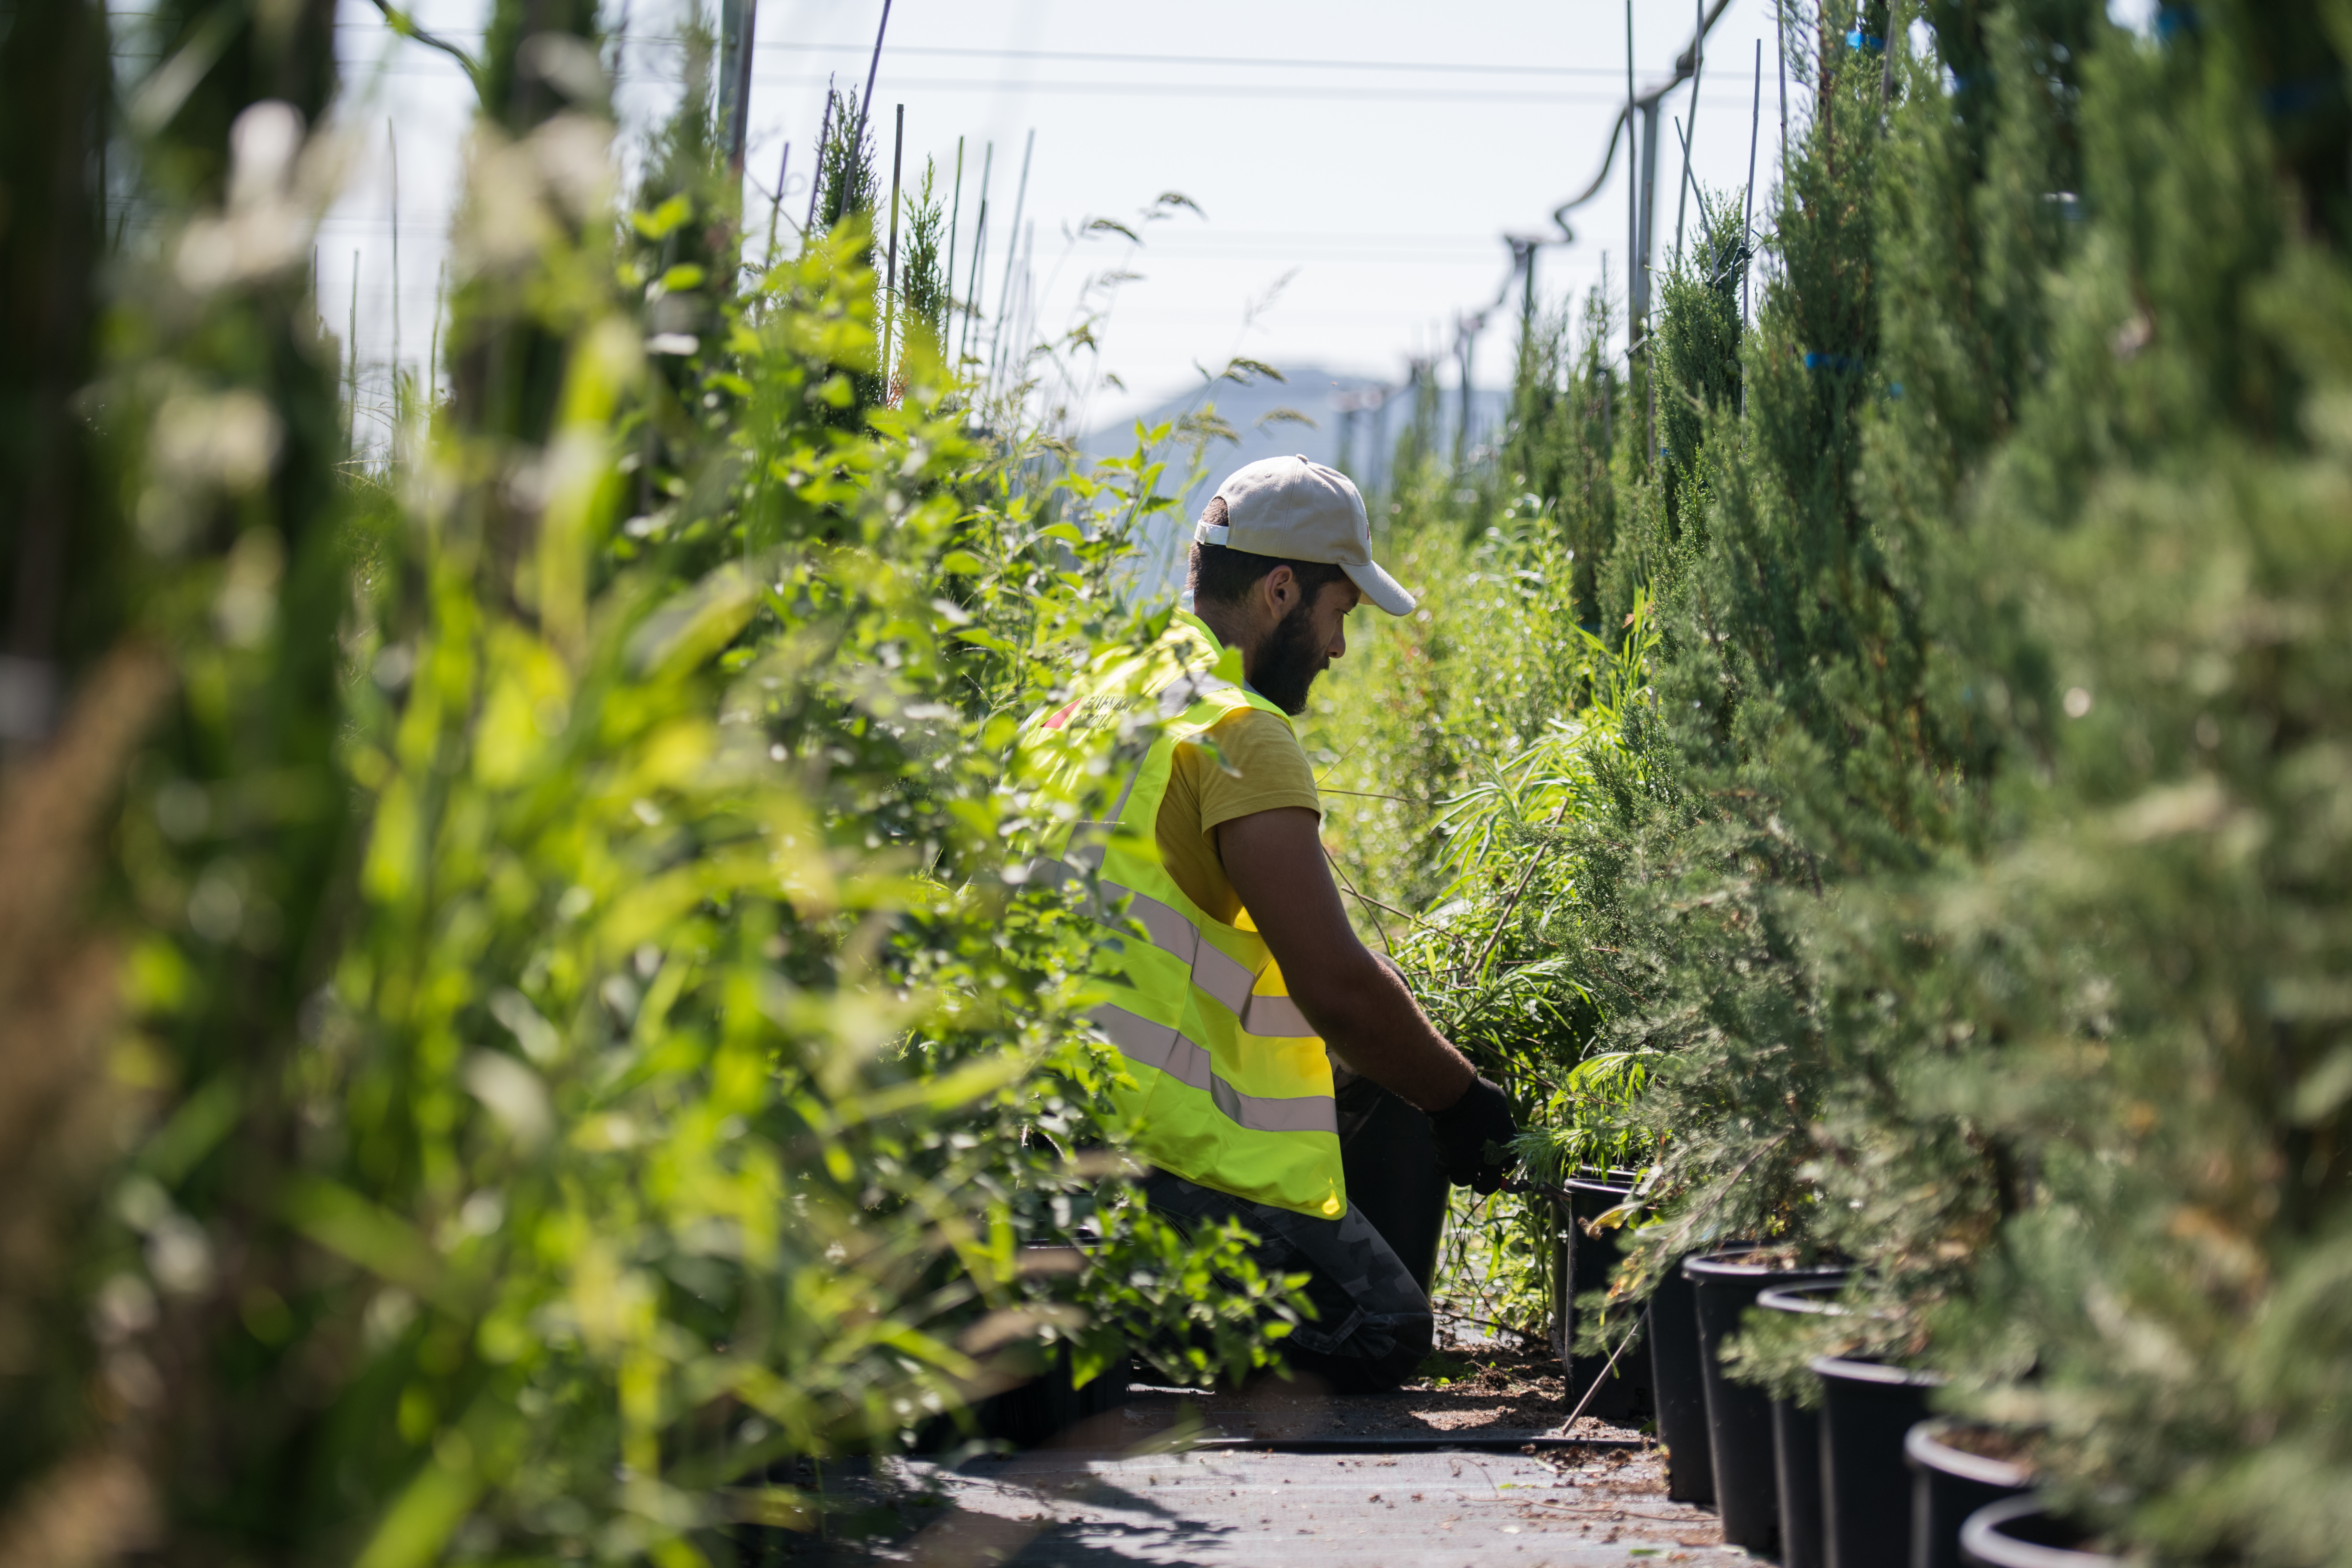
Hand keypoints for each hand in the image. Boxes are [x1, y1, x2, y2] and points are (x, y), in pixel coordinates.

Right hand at [1429, 1075, 1517, 1193]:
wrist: (1455, 1096)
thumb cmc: (1479, 1094)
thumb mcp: (1499, 1101)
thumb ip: (1501, 1117)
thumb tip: (1497, 1117)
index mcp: (1505, 1147)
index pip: (1508, 1166)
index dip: (1500, 1166)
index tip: (1493, 1162)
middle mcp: (1489, 1161)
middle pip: (1488, 1185)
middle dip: (1483, 1181)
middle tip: (1476, 1172)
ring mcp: (1467, 1163)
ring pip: (1462, 1180)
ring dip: (1459, 1172)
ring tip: (1455, 1162)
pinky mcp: (1447, 1161)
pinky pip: (1441, 1170)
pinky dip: (1440, 1163)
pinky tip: (1441, 1153)